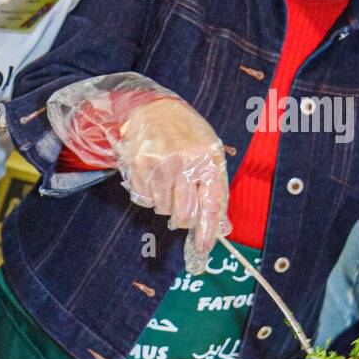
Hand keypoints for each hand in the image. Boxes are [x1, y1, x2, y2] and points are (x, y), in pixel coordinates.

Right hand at [118, 97, 228, 268]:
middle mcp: (184, 163)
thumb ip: (215, 189)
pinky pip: (146, 200)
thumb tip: (219, 227)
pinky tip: (155, 176)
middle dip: (184, 217)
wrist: (154, 109)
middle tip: (183, 207)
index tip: (203, 249)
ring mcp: (159, 166)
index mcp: (208, 160)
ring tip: (169, 181)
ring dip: (167, 204)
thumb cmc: (188, 135)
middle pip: (184, 214)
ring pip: (163, 210)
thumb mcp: (211, 154)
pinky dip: (151, 195)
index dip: (207, 231)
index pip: (210, 205)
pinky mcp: (139, 168)